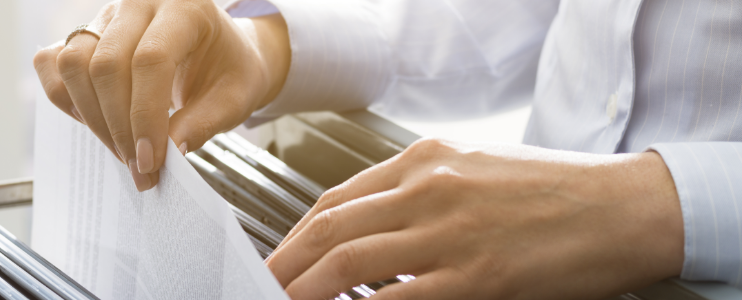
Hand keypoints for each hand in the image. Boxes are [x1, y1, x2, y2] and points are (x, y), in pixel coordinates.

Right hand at [33, 0, 289, 190]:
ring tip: (122, 149)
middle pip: (107, 64)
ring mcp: (107, 16)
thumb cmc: (229, 71)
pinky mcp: (85, 33)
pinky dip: (66, 99)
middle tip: (138, 166)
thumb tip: (168, 152)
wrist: (221, 52)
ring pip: (73, 63)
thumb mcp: (234, 98)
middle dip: (119, 127)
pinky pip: (52, 63)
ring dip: (92, 118)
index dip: (145, 116)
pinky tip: (96, 123)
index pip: (151, 59)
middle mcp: (140, 2)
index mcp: (185, 8)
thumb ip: (204, 123)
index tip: (150, 161)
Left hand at [266, 138, 683, 299]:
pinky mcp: (477, 276)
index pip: (337, 198)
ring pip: (350, 263)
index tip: (281, 257)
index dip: (297, 233)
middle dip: (284, 263)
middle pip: (330, 228)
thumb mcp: (475, 168)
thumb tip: (370, 230)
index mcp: (426, 159)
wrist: (626, 206)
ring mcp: (450, 231)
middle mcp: (429, 188)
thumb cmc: (555, 189)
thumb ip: (419, 192)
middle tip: (260, 287)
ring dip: (305, 289)